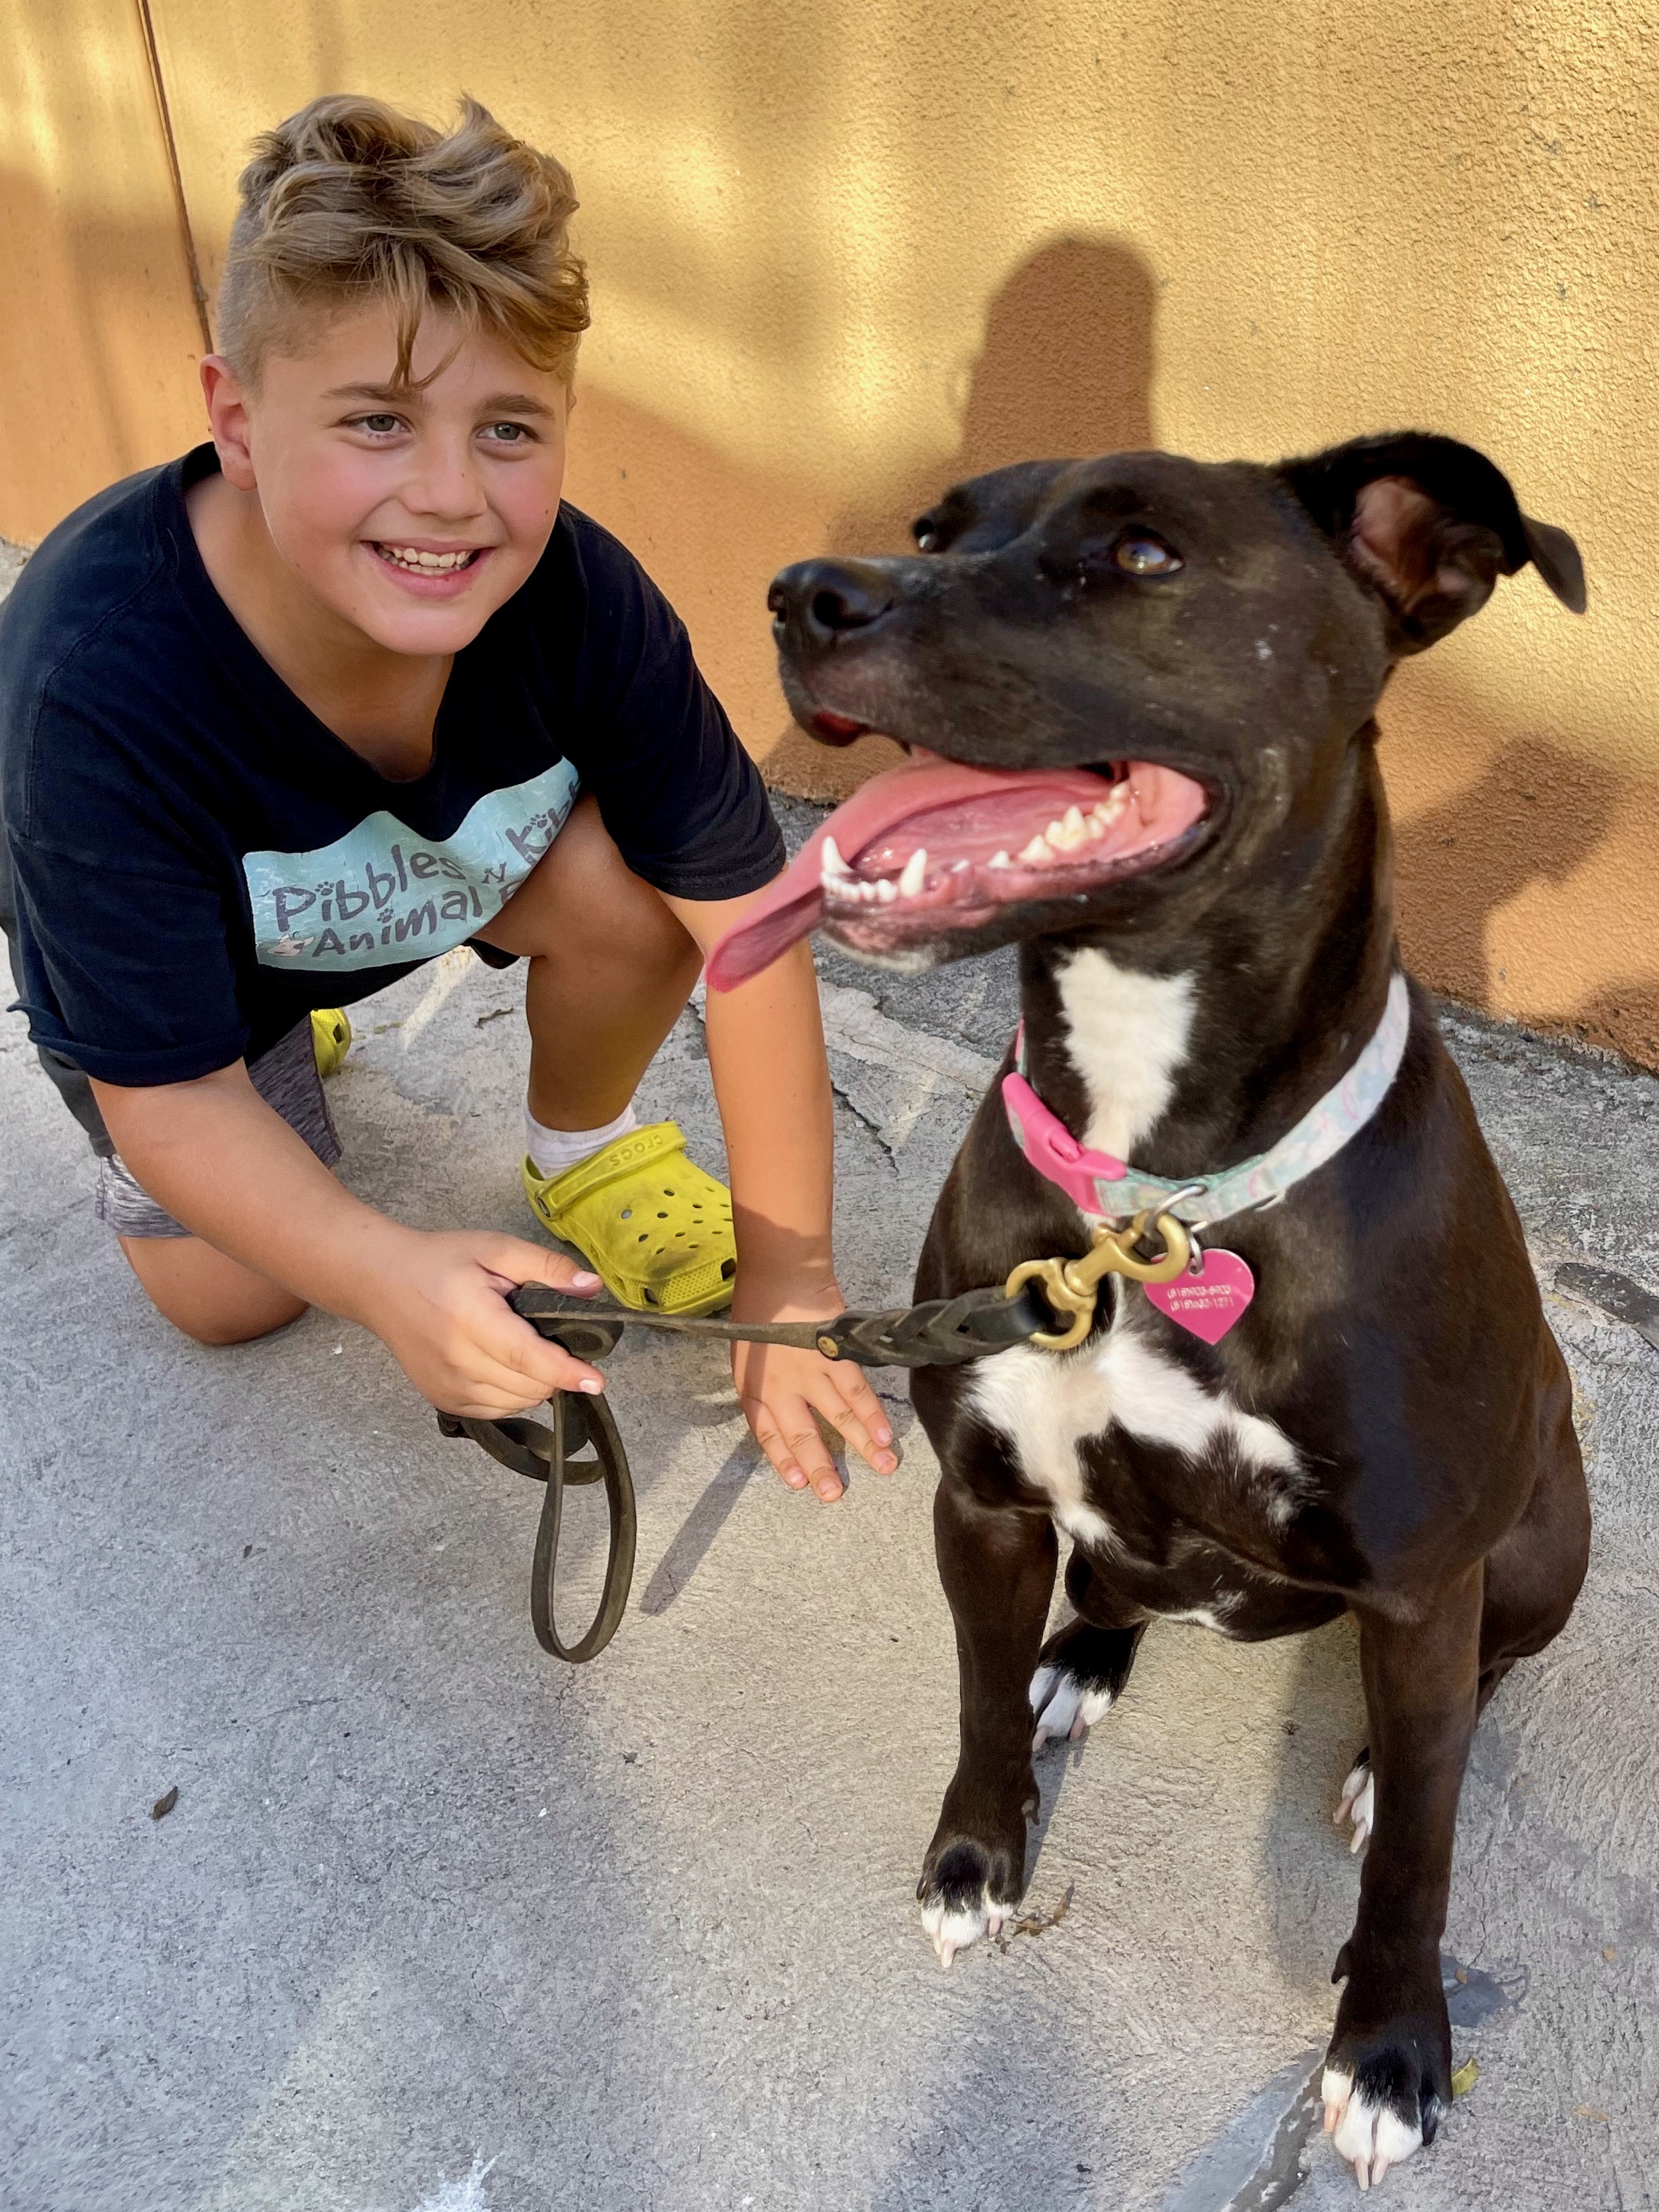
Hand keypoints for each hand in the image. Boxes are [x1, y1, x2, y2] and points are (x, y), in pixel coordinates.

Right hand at [346, 1226, 604, 1416]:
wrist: (382, 1284)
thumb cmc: (441, 1262)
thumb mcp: (496, 1248)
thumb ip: (546, 1267)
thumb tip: (592, 1288)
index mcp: (470, 1316)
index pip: (524, 1355)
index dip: (564, 1371)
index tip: (596, 1381)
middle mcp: (456, 1359)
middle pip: (527, 1384)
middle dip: (554, 1368)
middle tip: (548, 1336)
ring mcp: (447, 1386)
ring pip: (516, 1402)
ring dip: (535, 1383)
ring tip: (522, 1346)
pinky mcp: (443, 1401)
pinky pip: (496, 1410)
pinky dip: (513, 1394)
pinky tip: (505, 1364)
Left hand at [731, 1291, 900, 1502]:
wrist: (780, 1275)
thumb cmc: (758, 1311)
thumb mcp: (745, 1354)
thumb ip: (761, 1385)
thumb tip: (779, 1413)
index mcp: (754, 1387)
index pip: (768, 1434)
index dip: (784, 1460)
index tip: (799, 1483)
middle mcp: (782, 1387)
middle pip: (803, 1434)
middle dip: (820, 1467)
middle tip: (834, 1494)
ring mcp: (811, 1372)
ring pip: (839, 1416)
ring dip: (862, 1445)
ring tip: (883, 1468)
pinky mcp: (837, 1355)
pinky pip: (857, 1391)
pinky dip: (873, 1414)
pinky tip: (885, 1434)